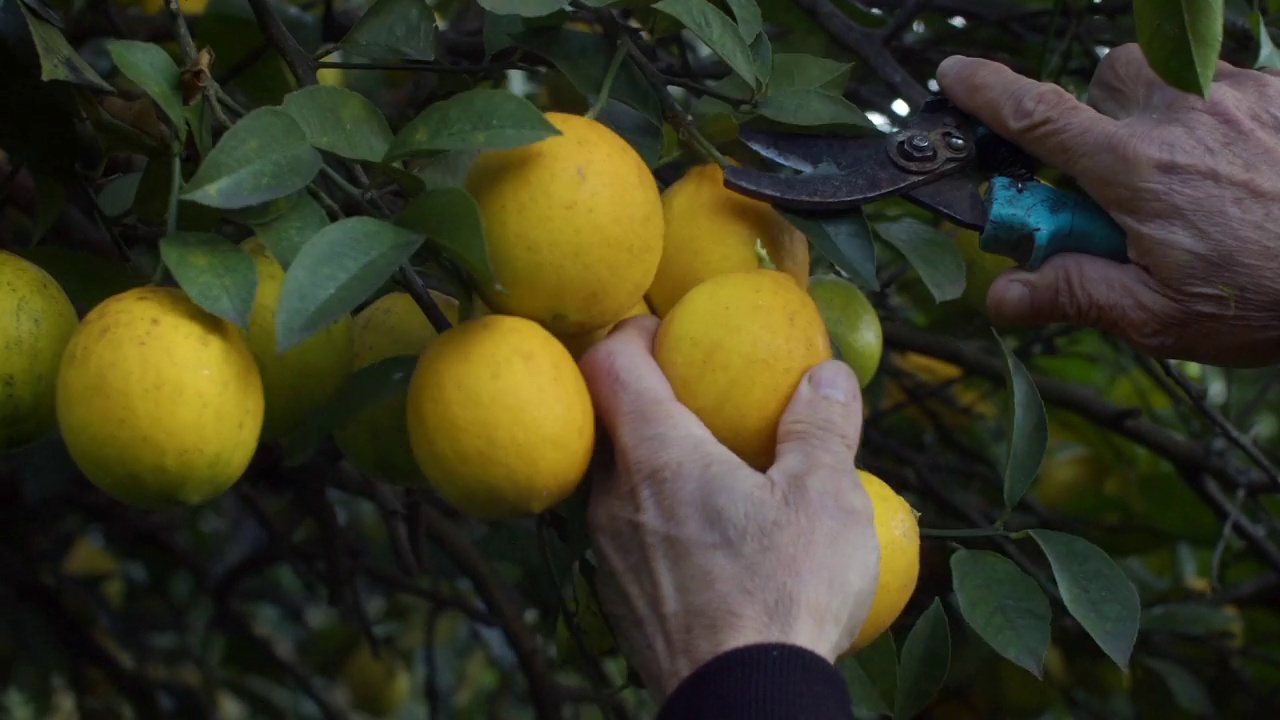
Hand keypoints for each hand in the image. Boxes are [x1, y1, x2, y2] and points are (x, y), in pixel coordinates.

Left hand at [577, 315, 879, 697]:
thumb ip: (822, 426)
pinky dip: (660, 515)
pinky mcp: (621, 598)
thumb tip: (828, 374)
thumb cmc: (784, 594)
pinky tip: (714, 538)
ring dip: (657, 461)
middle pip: (609, 420)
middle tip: (703, 396)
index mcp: (657, 456)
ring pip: (618, 481)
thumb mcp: (827, 498)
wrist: (743, 706)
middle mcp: (615, 498)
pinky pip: (630, 533)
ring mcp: (609, 553)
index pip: (608, 362)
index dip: (630, 330)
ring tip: (719, 470)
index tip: (667, 328)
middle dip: (649, 396)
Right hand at [937, 46, 1279, 366]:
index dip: (988, 92)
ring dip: (1155, 113)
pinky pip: (1223, 82)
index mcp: (1139, 173)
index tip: (954, 74)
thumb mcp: (1160, 317)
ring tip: (1184, 172)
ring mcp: (1238, 96)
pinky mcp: (1278, 92)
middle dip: (1096, 119)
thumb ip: (1075, 294)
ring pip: (1166, 76)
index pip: (1041, 118)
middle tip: (1117, 178)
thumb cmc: (1270, 298)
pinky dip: (1211, 115)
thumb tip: (1001, 295)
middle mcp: (1183, 118)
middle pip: (1107, 81)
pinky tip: (1238, 168)